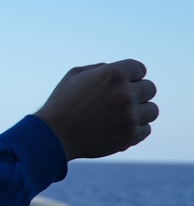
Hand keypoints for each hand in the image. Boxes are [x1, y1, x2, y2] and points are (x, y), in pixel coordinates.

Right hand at [35, 59, 157, 160]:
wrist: (53, 135)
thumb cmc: (62, 103)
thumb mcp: (74, 76)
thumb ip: (101, 69)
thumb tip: (121, 72)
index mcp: (113, 74)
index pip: (140, 69)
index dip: (130, 76)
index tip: (120, 84)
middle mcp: (125, 93)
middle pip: (149, 88)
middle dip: (136, 93)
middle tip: (119, 101)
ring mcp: (130, 116)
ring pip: (152, 110)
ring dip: (140, 112)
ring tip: (122, 116)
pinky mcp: (130, 136)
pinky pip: (146, 129)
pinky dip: (135, 129)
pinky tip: (119, 128)